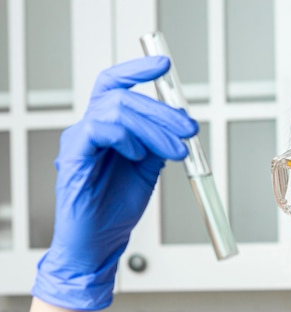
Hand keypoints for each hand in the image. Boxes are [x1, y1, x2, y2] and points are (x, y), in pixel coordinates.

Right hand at [32, 56, 197, 310]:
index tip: (164, 66)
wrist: (100, 241)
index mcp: (108, 130)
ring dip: (154, 129)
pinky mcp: (74, 156)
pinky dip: (126, 138)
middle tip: (190, 129)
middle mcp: (92, 129)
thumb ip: (157, 147)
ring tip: (176, 152)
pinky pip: (100, 129)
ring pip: (118, 111)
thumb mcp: (147, 172)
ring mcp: (81, 140)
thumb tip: (178, 128)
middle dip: (164, 112)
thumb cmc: (116, 209)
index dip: (138, 71)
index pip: (117, 87)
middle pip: (126, 99)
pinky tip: (138, 156)